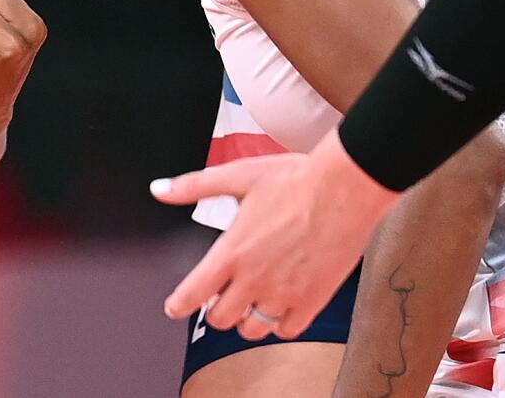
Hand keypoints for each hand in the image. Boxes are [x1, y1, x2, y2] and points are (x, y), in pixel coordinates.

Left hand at [151, 130, 398, 339]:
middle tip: (222, 296)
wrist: (345, 189)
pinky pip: (287, 329)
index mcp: (232, 251)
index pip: (193, 293)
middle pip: (221, 318)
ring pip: (252, 329)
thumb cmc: (295, 179)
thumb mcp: (238, 175)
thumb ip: (194, 186)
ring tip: (250, 302)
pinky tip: (280, 306)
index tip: (175, 307)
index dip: (178, 304)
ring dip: (246, 319)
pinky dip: (279, 323)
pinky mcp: (312, 300)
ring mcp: (284, 293)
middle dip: (215, 309)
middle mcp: (254, 278)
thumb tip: (160, 190)